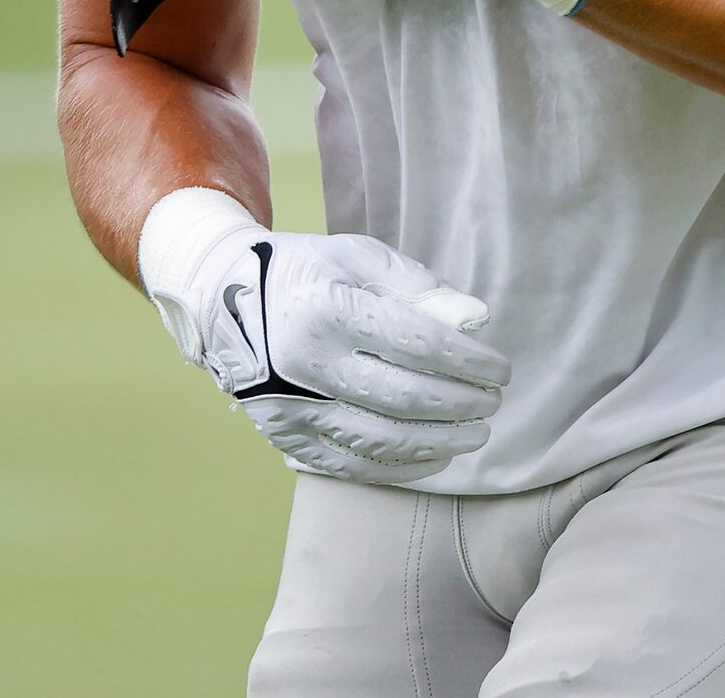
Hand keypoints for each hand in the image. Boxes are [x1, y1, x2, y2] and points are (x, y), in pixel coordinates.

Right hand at [137, 188, 510, 484]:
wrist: (223, 300)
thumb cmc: (307, 272)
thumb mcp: (359, 257)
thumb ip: (419, 287)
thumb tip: (476, 319)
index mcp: (328, 310)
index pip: (419, 344)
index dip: (469, 361)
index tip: (501, 369)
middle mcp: (304, 364)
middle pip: (404, 397)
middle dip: (461, 404)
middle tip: (494, 402)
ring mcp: (290, 406)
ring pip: (380, 439)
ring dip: (439, 442)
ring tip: (476, 434)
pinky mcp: (282, 435)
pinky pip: (349, 464)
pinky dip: (399, 467)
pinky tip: (435, 458)